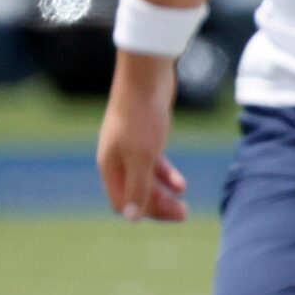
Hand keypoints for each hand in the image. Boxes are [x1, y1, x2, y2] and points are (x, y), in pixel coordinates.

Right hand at [97, 53, 188, 221]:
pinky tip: (180, 184)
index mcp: (110, 167)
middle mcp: (116, 159)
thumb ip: (138, 187)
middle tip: (184, 214)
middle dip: (158, 205)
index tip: (173, 214)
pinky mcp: (145, 135)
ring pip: (145, 179)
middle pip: (135, 193)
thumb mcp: (143, 156)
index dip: (146, 212)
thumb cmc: (142, 117)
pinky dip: (166, 175)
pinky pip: (153, 163)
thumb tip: (131, 218)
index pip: (122, 203)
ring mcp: (130, 147)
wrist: (147, 76)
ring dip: (163, 193)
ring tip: (183, 203)